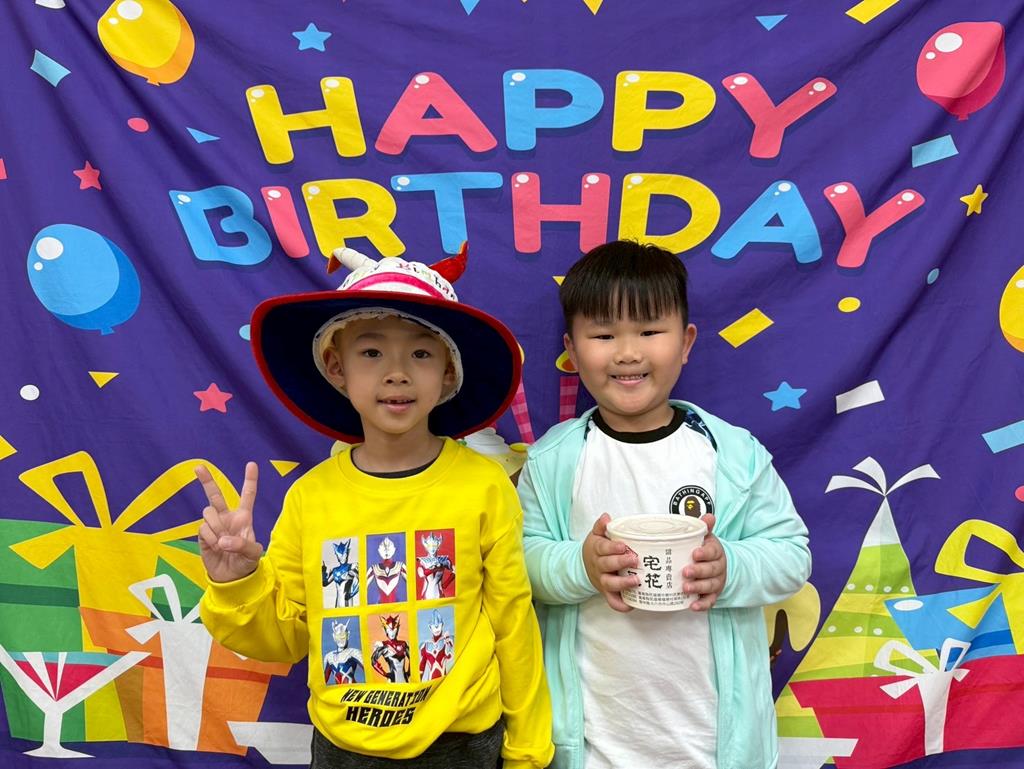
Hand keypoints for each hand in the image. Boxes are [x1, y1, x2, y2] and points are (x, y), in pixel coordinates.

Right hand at [196, 462, 263, 582]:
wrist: (231, 578)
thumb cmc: (246, 563)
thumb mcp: (252, 554)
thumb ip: (242, 545)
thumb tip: (223, 540)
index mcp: (243, 518)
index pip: (247, 495)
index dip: (250, 480)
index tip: (251, 464)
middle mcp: (227, 517)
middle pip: (215, 495)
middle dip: (206, 480)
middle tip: (198, 467)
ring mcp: (214, 525)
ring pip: (208, 512)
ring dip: (216, 526)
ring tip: (222, 543)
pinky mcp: (203, 534)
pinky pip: (203, 528)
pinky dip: (210, 538)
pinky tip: (216, 547)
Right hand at [582, 513, 638, 612]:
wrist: (584, 566)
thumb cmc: (596, 549)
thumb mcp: (596, 535)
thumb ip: (601, 526)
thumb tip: (606, 517)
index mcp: (596, 550)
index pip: (602, 548)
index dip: (612, 548)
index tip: (623, 546)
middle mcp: (598, 566)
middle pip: (607, 565)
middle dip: (621, 563)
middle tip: (635, 559)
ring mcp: (602, 580)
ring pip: (609, 584)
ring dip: (623, 584)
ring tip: (637, 581)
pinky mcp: (606, 592)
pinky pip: (612, 601)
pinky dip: (621, 605)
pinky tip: (632, 604)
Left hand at [684, 513, 726, 610]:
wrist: (718, 564)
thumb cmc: (705, 549)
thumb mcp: (706, 537)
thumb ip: (705, 527)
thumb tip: (709, 516)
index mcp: (716, 551)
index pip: (713, 551)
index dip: (704, 553)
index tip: (694, 553)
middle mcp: (718, 567)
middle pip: (711, 570)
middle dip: (699, 572)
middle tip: (686, 572)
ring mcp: (716, 582)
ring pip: (710, 586)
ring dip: (698, 587)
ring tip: (686, 588)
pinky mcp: (713, 594)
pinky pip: (709, 601)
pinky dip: (702, 605)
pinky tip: (692, 606)